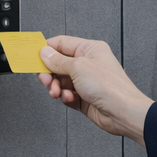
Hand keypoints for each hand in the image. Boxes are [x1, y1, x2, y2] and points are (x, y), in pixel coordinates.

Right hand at [37, 35, 154, 144]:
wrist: (123, 113)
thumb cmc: (111, 87)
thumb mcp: (78, 67)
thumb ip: (58, 60)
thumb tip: (45, 53)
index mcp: (90, 49)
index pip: (61, 44)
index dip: (46, 49)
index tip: (33, 56)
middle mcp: (88, 64)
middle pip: (58, 64)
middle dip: (50, 72)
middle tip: (44, 78)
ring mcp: (86, 81)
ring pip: (61, 81)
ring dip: (56, 87)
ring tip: (57, 91)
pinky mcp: (85, 97)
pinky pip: (67, 94)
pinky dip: (65, 97)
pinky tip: (70, 98)